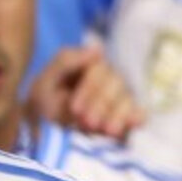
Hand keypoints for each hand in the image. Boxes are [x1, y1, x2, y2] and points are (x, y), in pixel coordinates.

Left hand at [27, 46, 145, 139]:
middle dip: (102, 105)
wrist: (44, 123)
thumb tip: (97, 50)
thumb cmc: (45, 98)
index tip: (74, 108)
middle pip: (116, 86)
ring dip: (118, 115)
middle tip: (86, 122)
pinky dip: (136, 119)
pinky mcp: (124, 116)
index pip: (99, 72)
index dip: (89, 90)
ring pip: (127, 99)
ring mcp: (118, 97)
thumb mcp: (46, 80)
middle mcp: (108, 78)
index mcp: (90, 64)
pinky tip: (133, 124)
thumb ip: (66, 61)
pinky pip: (137, 114)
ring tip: (106, 131)